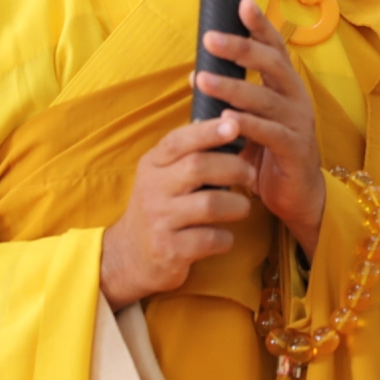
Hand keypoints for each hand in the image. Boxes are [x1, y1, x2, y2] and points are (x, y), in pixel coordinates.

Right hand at [99, 117, 255, 309]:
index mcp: (152, 165)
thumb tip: (227, 122)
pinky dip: (226, 238)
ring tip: (242, 207)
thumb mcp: (161, 175)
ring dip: (236, 205)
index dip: (208, 131)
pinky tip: (224, 237)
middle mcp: (152, 189)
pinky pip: (211, 239)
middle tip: (250, 174)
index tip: (234, 124)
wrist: (129, 256)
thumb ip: (187, 153)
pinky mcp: (169, 250)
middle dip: (233, 168)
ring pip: (210, 204)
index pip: (178, 140)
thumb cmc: (159, 207)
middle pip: (198, 167)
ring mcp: (159, 220)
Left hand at [196, 0, 326, 254]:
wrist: (299, 197)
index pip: (274, 48)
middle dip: (241, 48)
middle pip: (272, 64)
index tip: (242, 3)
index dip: (260, 25)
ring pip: (265, 98)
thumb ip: (234, 99)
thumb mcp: (253, 121)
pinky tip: (227, 119)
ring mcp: (298, 123)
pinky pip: (270, 133)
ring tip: (202, 81)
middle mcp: (296, 98)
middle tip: (210, 39)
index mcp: (286, 87)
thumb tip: (197, 76)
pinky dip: (248, 124)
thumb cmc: (271, 154)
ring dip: (232, 88)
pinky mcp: (295, 150)